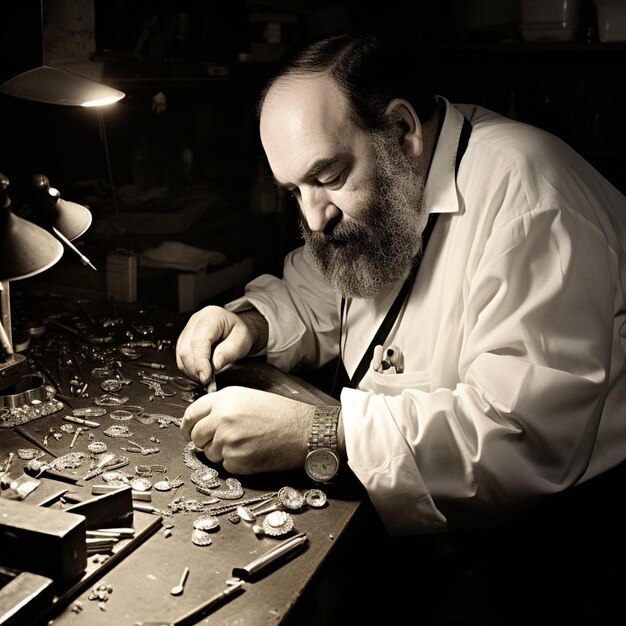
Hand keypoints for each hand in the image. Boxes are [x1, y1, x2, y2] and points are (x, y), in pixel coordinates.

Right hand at [176, 306, 254, 384]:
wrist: (235, 330)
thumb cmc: (239, 333)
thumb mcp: (242, 341)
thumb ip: (229, 352)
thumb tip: (215, 365)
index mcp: (211, 316)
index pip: (198, 341)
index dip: (200, 362)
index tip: (206, 377)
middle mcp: (196, 321)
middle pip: (186, 349)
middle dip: (195, 369)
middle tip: (208, 380)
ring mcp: (188, 329)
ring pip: (180, 355)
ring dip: (191, 370)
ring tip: (206, 375)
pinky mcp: (184, 339)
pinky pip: (181, 357)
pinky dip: (189, 368)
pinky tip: (201, 371)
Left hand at [180, 386, 314, 473]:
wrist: (305, 431)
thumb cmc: (282, 413)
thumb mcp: (249, 397)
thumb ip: (223, 406)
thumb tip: (202, 422)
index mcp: (225, 398)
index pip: (191, 414)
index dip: (187, 426)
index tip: (188, 432)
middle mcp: (223, 418)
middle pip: (196, 436)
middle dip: (204, 441)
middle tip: (221, 441)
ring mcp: (228, 440)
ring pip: (209, 453)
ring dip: (222, 453)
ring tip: (246, 443)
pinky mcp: (237, 460)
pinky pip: (225, 466)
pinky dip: (236, 463)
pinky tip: (253, 452)